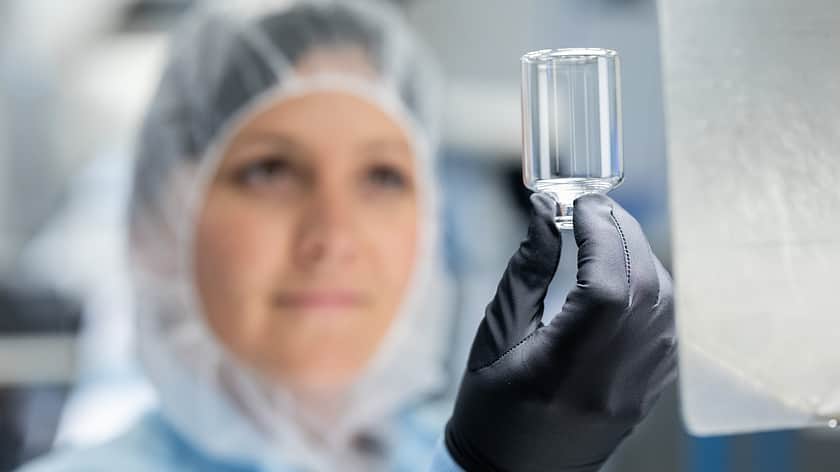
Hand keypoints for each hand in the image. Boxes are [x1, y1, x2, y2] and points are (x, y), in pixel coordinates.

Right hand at [445, 192, 676, 471]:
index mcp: (564, 371)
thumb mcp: (493, 335)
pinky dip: (651, 288)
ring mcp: (638, 391)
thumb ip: (526, 271)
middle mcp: (613, 382)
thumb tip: (544, 212)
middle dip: (624, 234)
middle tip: (595, 208)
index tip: (581, 202)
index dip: (602, 234)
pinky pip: (667, 328)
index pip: (608, 288)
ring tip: (607, 234)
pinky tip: (624, 274)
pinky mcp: (648, 392)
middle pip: (645, 290)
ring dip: (641, 257)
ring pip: (664, 306)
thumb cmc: (489, 406)